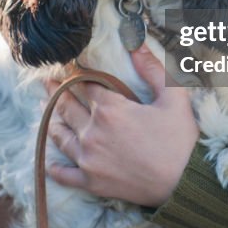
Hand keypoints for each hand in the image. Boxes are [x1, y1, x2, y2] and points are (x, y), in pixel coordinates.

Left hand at [45, 44, 198, 206]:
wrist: (183, 185)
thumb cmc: (180, 140)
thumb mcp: (173, 97)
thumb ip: (152, 68)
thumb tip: (137, 42)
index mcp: (110, 109)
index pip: (84, 84)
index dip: (75, 72)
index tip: (67, 64)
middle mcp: (92, 132)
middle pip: (67, 106)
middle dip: (56, 91)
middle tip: (46, 81)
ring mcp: (88, 159)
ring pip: (60, 135)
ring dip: (51, 120)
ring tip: (44, 109)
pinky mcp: (91, 182)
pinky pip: (64, 174)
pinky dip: (55, 166)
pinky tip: (50, 161)